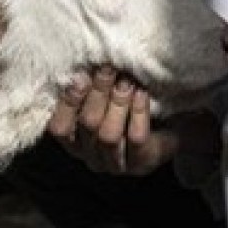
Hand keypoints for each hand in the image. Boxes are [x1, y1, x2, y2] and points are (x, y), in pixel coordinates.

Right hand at [49, 65, 177, 175]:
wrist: (167, 128)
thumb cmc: (128, 109)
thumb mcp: (105, 99)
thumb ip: (91, 88)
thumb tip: (85, 63)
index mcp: (75, 141)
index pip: (60, 128)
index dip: (68, 103)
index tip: (80, 76)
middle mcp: (91, 156)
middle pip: (87, 125)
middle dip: (97, 94)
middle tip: (107, 70)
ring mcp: (115, 164)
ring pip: (109, 135)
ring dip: (117, 104)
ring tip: (126, 82)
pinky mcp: (141, 163)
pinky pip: (136, 138)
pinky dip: (139, 113)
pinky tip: (141, 94)